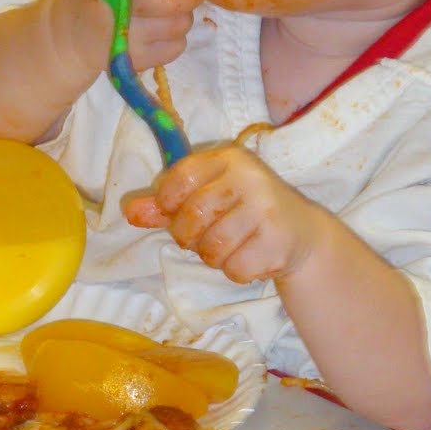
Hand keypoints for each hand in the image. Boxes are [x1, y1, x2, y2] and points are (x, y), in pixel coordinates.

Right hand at [72, 0, 203, 72]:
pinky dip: (175, 37)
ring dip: (181, 15)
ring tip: (169, 7)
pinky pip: (177, 47)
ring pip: (180, 24)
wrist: (65, 39)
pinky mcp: (138, 62)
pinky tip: (160, 29)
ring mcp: (128, 41)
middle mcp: (115, 13)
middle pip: (170, 4)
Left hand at [123, 142, 324, 283]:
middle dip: (188, 236)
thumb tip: (129, 212)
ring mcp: (266, 209)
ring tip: (229, 245)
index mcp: (228, 159)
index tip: (173, 212)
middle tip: (202, 236)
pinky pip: (234, 268)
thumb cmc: (242, 211)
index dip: (167, 201)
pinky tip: (250, 256)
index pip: (180, 177)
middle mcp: (249, 178)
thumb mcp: (206, 197)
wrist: (301, 233)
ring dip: (212, 256)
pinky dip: (234, 270)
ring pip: (212, 247)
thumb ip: (165, 205)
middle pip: (192, 216)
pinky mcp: (277, 242)